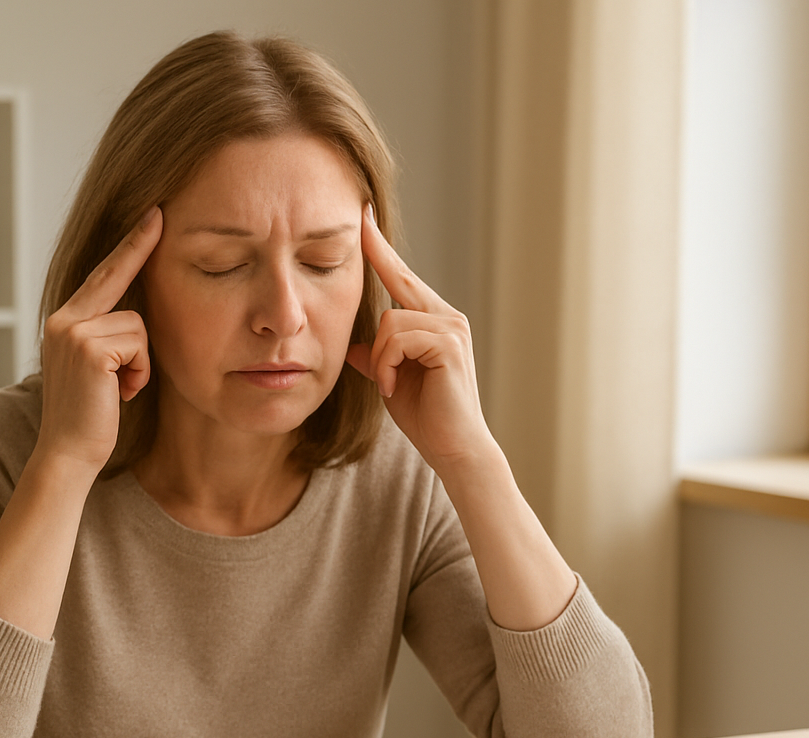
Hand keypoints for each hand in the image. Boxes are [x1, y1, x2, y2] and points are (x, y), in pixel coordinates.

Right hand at [36, 207, 161, 470]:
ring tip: (121, 387)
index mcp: (65, 322)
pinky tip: (121, 393)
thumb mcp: (98, 369)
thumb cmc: (90, 417)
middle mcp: (64, 319)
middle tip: (160, 212)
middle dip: (139, 246)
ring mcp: (73, 330)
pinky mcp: (90, 348)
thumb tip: (139, 313)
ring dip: (141, 360)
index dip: (128, 247)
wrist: (68, 453)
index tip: (150, 217)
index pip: (102, 276)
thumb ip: (108, 336)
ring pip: (138, 322)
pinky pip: (138, 343)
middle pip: (114, 275)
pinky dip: (140, 371)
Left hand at [346, 206, 496, 471]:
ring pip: (390, 320)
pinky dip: (386, 366)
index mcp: (434, 321)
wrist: (453, 450)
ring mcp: (451, 328)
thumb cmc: (427, 419)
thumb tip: (356, 347)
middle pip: (396, 283)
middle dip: (375, 260)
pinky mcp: (449, 344)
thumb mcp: (390, 382)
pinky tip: (390, 387)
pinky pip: (397, 339)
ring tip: (387, 384)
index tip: (363, 216)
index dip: (381, 248)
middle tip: (360, 226)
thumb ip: (376, 359)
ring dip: (379, 358)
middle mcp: (447, 317)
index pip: (402, 276)